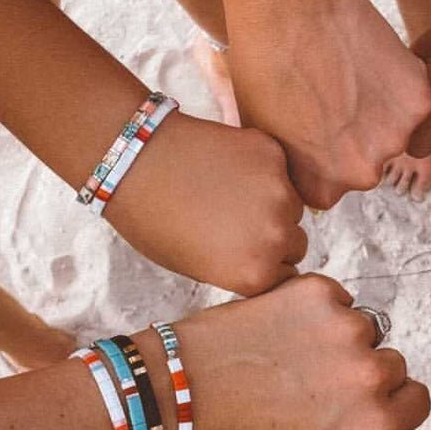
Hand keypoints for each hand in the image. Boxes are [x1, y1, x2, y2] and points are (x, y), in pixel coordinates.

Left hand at [104, 112, 306, 294]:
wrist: (134, 162)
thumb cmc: (153, 220)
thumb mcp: (196, 266)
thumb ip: (242, 268)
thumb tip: (269, 257)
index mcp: (256, 273)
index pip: (286, 275)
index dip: (266, 263)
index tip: (246, 249)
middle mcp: (276, 236)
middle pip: (296, 241)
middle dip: (275, 234)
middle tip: (238, 220)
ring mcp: (279, 191)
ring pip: (292, 203)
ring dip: (272, 200)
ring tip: (229, 190)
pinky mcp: (273, 154)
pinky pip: (279, 168)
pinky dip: (262, 167)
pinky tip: (227, 164)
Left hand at [149, 275, 430, 429]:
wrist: (178, 392)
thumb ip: (356, 419)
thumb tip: (376, 390)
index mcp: (374, 427)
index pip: (416, 399)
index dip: (391, 397)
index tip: (363, 396)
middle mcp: (370, 378)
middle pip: (391, 361)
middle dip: (361, 365)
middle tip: (313, 375)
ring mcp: (346, 330)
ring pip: (363, 324)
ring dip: (336, 333)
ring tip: (288, 350)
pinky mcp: (318, 291)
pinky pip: (335, 296)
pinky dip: (312, 306)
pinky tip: (276, 326)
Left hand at [225, 0, 430, 207]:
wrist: (294, 6)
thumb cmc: (264, 64)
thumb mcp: (262, 133)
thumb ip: (292, 165)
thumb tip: (305, 174)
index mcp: (322, 187)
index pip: (327, 189)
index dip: (316, 157)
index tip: (307, 128)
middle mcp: (364, 173)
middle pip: (364, 163)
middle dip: (351, 139)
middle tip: (332, 98)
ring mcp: (396, 137)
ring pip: (391, 133)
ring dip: (378, 114)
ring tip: (349, 78)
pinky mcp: (419, 101)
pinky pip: (411, 104)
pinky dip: (397, 88)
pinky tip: (368, 62)